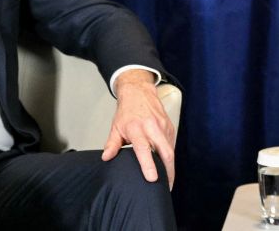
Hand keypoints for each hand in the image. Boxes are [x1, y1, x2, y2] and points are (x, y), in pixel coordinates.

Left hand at [102, 69, 176, 187]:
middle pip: (165, 152)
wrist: (139, 92)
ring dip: (171, 166)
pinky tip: (167, 164)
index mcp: (137, 128)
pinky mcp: (170, 126)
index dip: (148, 165)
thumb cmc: (127, 111)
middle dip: (168, 171)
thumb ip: (112, 144)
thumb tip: (106, 158)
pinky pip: (172, 144)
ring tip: (168, 179)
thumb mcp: (116, 127)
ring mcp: (163, 126)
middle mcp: (152, 127)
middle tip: (166, 186)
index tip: (152, 178)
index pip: (144, 149)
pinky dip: (170, 156)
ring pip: (171, 149)